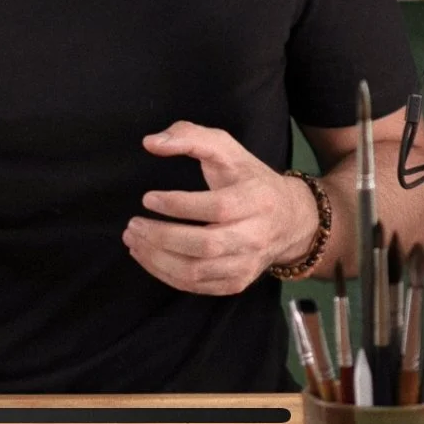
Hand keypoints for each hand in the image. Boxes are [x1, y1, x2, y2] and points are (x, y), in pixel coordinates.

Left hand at [124, 121, 315, 295]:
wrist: (290, 219)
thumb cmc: (250, 179)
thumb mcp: (226, 148)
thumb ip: (190, 136)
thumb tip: (151, 143)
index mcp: (256, 199)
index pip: (217, 207)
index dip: (179, 205)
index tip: (148, 198)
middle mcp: (255, 236)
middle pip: (205, 245)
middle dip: (162, 237)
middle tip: (133, 225)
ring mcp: (246, 263)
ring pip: (197, 271)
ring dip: (157, 259)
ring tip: (133, 241)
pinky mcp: (237, 282)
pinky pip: (197, 286)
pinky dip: (166, 275)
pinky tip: (147, 256)